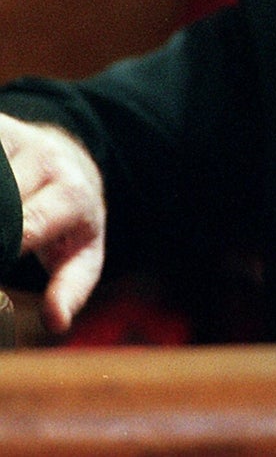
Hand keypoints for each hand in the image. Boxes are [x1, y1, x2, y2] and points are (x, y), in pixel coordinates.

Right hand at [0, 115, 104, 333]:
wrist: (69, 158)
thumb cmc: (71, 218)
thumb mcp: (84, 251)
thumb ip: (72, 287)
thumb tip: (57, 322)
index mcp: (72, 194)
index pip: (27, 225)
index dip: (2, 244)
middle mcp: (46, 159)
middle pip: (1, 195)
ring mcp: (15, 137)